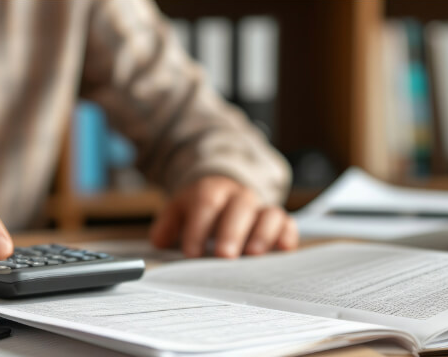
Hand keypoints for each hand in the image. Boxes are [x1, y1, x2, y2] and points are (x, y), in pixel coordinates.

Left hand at [150, 175, 297, 257]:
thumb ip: (166, 225)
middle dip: (231, 232)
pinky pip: (288, 225)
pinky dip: (287, 236)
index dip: (198, 228)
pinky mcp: (279, 221)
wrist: (225, 192)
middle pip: (239, 208)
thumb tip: (159, 242)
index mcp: (212, 190)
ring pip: (269, 214)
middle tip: (224, 256)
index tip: (191, 253)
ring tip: (253, 255)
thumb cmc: (201, 209)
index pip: (206, 203)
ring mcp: (261, 208)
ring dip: (262, 234)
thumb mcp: (179, 210)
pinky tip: (281, 250)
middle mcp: (239, 196)